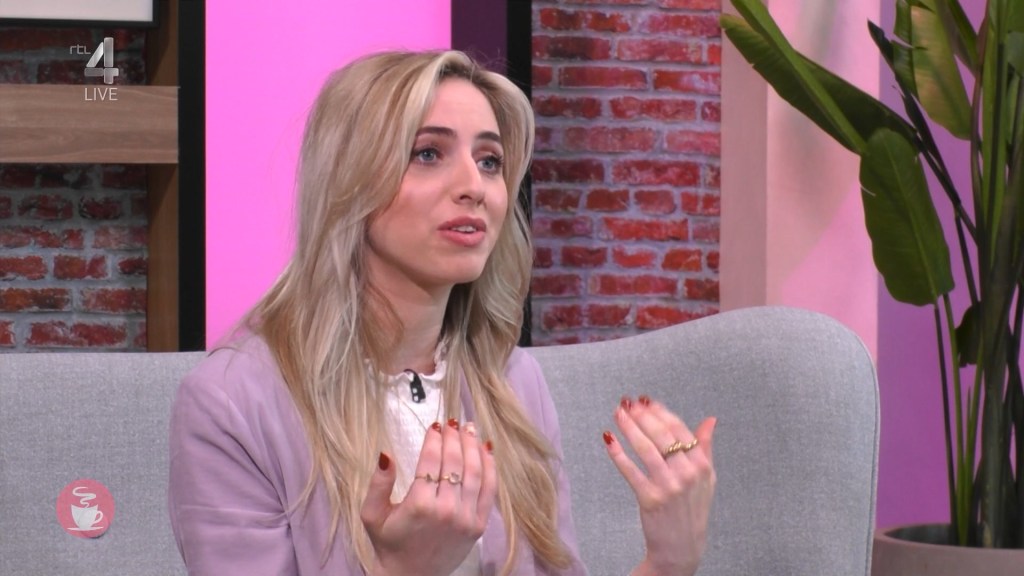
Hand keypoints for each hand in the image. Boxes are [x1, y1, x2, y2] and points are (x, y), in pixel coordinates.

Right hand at [360, 419, 496, 575]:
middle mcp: (446, 510)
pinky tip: (486, 449)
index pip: (431, 461)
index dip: (434, 439)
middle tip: (453, 422)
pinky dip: (490, 467)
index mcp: (419, 505)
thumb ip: (378, 484)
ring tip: (469, 429)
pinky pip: (489, 489)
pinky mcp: (478, 525)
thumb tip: (386, 453)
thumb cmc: (389, 543)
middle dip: (454, 438)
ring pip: (475, 472)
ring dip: (473, 446)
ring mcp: (466, 519)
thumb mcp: (372, 514)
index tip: (435, 425)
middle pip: (455, 462)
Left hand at [603, 396, 716, 575]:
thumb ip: (706, 447)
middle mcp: (687, 474)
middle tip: (627, 403)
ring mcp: (668, 486)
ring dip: (629, 427)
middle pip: (661, 435)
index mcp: (701, 465)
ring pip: (646, 449)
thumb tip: (710, 420)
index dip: (660, 411)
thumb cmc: (693, 509)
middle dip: (642, 415)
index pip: (679, 429)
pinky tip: (609, 439)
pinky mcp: (650, 498)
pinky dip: (618, 453)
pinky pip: (631, 471)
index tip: (646, 400)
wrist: (682, 547)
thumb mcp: (707, 479)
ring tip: (618, 413)